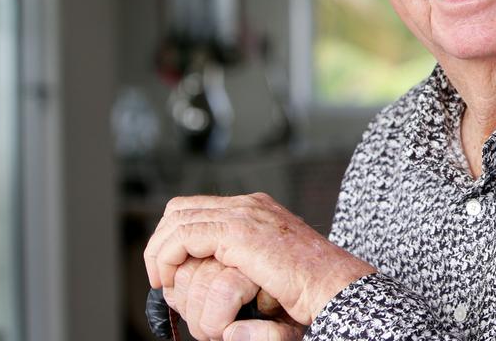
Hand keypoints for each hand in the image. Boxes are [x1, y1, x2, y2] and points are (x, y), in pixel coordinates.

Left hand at [144, 192, 374, 325]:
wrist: (335, 288)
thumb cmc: (310, 290)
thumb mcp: (268, 272)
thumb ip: (239, 265)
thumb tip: (203, 278)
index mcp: (258, 210)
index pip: (198, 208)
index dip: (175, 238)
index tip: (171, 273)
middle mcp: (250, 206)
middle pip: (181, 208)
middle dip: (161, 243)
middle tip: (161, 277)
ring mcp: (245, 214)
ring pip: (176, 219)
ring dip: (160, 252)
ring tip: (162, 282)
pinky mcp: (238, 231)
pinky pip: (183, 235)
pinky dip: (167, 257)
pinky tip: (170, 281)